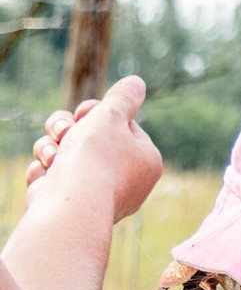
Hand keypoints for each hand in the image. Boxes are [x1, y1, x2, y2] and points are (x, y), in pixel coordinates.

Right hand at [25, 76, 161, 218]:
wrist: (71, 205)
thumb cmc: (95, 158)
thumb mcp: (111, 116)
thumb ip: (122, 99)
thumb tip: (136, 84)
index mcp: (146, 160)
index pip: (123, 125)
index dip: (99, 114)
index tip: (88, 115)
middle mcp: (127, 180)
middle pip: (91, 137)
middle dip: (69, 128)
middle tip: (66, 132)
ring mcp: (97, 192)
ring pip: (66, 152)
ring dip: (52, 146)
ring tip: (54, 156)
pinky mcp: (70, 201)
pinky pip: (53, 173)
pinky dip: (45, 169)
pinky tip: (47, 175)